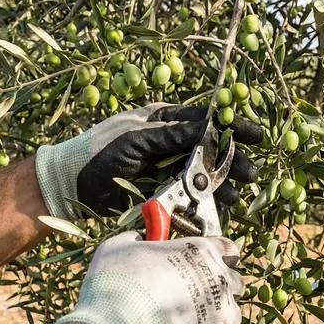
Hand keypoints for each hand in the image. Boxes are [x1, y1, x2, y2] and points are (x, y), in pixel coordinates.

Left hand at [34, 103, 261, 219]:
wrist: (69, 187)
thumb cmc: (97, 154)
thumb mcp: (135, 140)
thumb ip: (171, 135)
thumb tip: (208, 128)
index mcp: (161, 119)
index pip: (204, 119)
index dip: (231, 126)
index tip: (254, 136)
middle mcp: (168, 141)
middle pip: (209, 147)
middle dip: (232, 159)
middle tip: (251, 172)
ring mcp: (166, 166)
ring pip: (204, 172)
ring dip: (223, 183)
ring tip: (239, 194)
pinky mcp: (162, 189)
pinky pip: (191, 192)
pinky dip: (208, 199)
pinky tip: (223, 205)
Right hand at [49, 231, 242, 323]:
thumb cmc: (115, 285)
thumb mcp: (118, 248)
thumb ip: (137, 239)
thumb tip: (139, 239)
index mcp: (200, 251)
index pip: (228, 248)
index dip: (217, 256)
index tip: (204, 264)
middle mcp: (219, 279)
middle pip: (233, 281)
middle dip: (218, 287)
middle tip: (193, 296)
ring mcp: (224, 311)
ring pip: (231, 312)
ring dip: (216, 316)